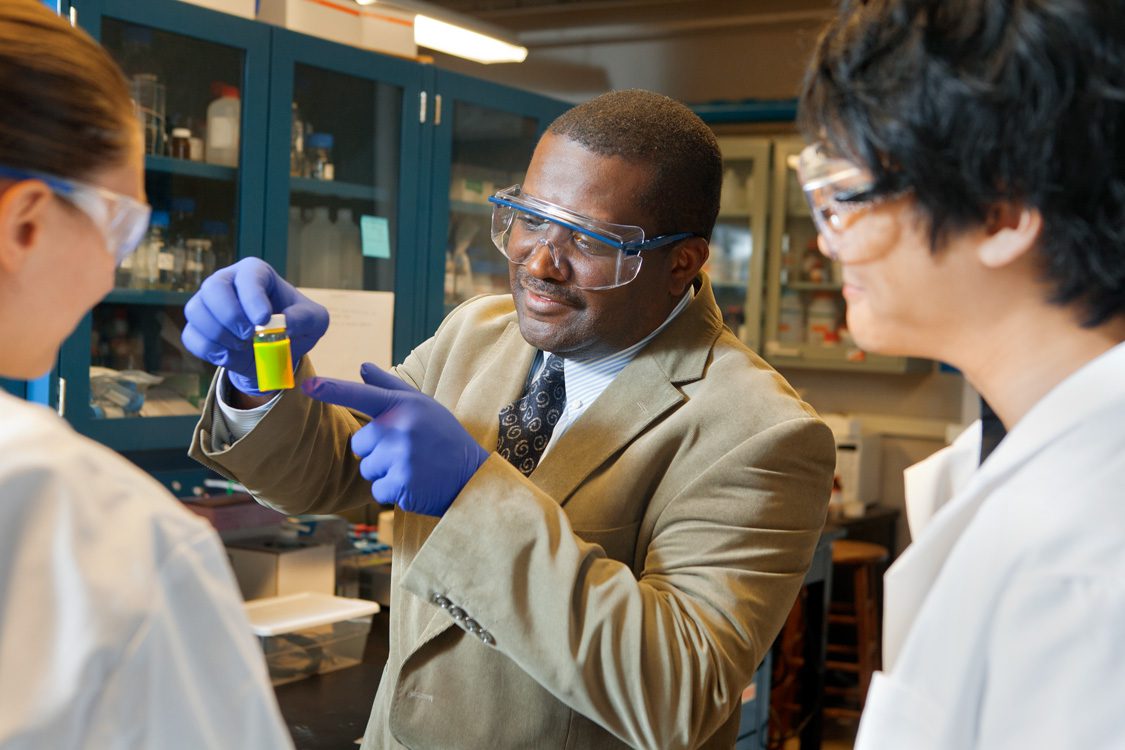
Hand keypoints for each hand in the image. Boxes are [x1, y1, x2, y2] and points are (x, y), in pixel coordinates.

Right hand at [181, 258, 328, 395]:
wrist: (276, 350)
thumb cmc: (296, 325)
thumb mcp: (315, 321)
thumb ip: (305, 318)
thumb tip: (285, 324)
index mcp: (255, 273)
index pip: (248, 275)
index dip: (252, 297)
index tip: (263, 320)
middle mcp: (226, 282)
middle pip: (213, 287)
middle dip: (230, 315)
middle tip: (248, 334)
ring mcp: (207, 303)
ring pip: (196, 312)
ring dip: (220, 335)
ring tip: (243, 345)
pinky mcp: (197, 327)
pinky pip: (192, 337)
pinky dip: (211, 350)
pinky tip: (230, 355)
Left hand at [303, 363, 488, 516]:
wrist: (472, 476)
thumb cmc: (443, 436)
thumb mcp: (422, 405)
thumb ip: (389, 387)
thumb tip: (362, 367)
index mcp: (403, 406)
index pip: (362, 395)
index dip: (332, 390)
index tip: (307, 386)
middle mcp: (400, 428)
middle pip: (359, 443)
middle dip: (377, 450)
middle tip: (408, 452)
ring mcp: (401, 457)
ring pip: (366, 468)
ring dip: (384, 472)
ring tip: (413, 467)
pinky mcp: (402, 484)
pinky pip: (377, 490)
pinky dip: (391, 491)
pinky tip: (414, 484)